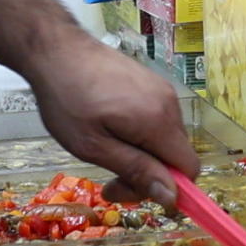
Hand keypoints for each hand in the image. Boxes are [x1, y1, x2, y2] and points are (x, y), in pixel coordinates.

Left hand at [0, 0, 196, 203]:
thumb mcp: (94, 146)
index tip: (129, 190)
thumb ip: (136, 171)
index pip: (190, 168)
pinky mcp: (151, 83)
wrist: (56, 49)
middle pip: (176, 155)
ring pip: (164, 139)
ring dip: (141, 155)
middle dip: (147, 174)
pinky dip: (139, 135)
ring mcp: (161, 90)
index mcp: (159, 122)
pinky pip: (156, 120)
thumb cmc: (67, 101)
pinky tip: (109, 129)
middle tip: (106, 181)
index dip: (168, 188)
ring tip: (103, 150)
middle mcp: (169, 104)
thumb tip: (172, 197)